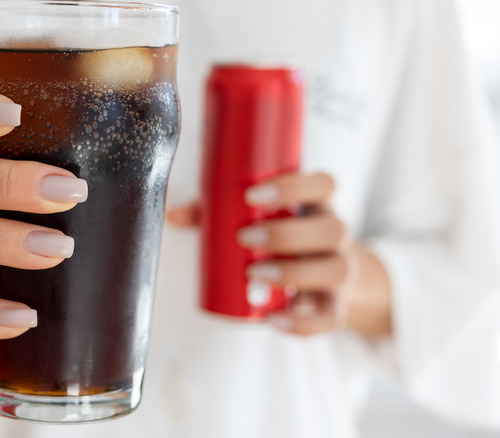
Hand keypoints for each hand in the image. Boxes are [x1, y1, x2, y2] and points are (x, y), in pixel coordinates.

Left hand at [168, 172, 356, 335]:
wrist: (320, 277)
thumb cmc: (279, 235)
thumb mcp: (256, 219)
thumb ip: (217, 212)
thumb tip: (173, 215)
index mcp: (316, 204)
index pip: (324, 183)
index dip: (294, 186)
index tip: (252, 195)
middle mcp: (335, 234)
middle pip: (334, 228)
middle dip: (286, 234)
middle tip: (245, 239)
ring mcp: (340, 270)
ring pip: (338, 269)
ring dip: (295, 273)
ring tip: (254, 274)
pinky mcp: (336, 305)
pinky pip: (331, 318)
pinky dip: (302, 322)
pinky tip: (273, 319)